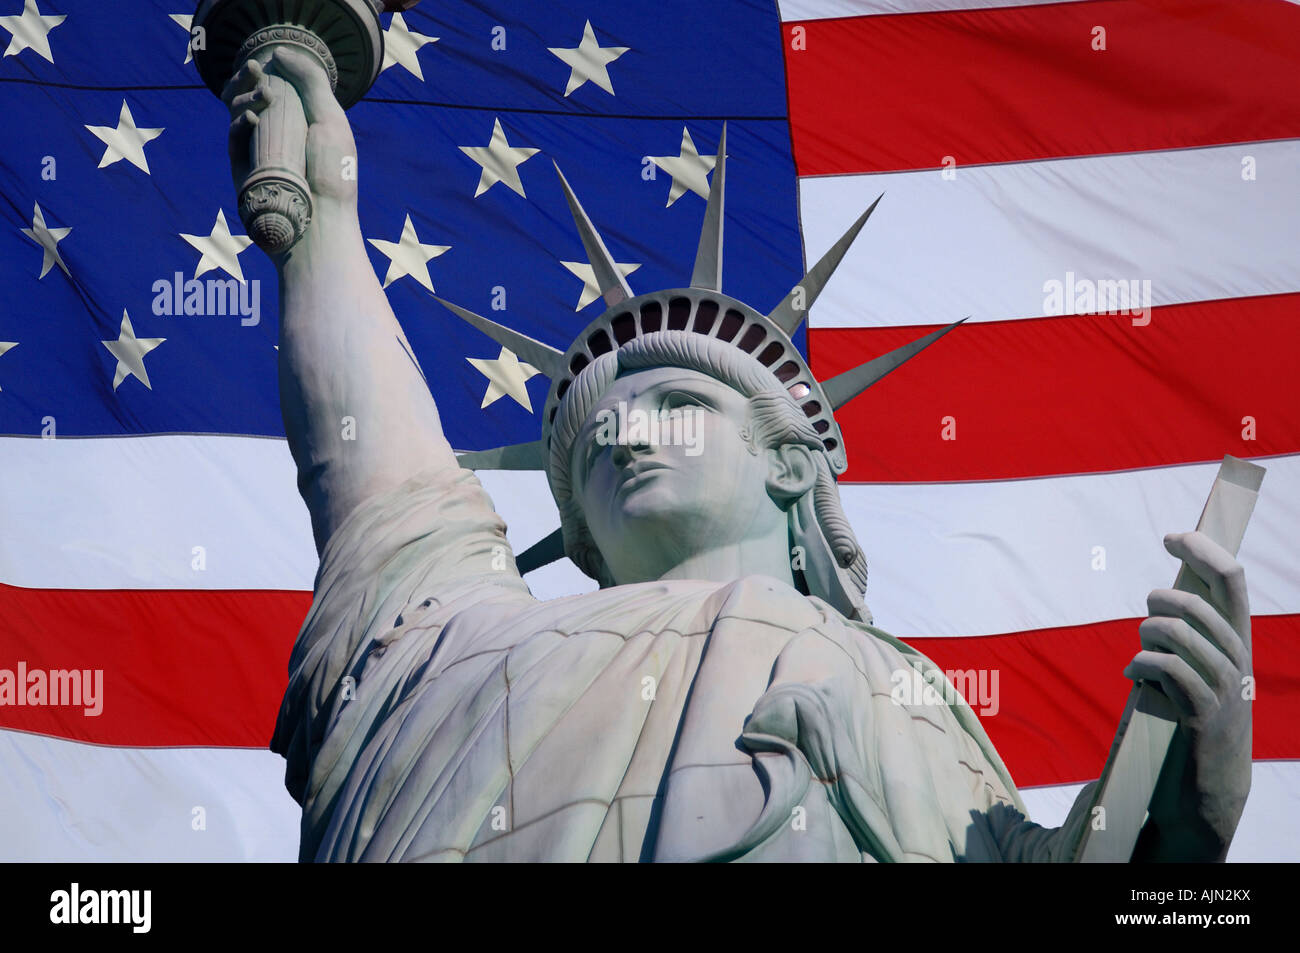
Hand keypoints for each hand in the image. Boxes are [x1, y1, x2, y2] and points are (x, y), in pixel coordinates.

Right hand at [221, 48, 358, 209]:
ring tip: (264, 93)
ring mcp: (259, 152)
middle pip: (250, 96)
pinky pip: (234, 139)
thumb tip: (280, 52)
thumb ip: (311, 82)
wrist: (321, 222)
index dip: (268, 71)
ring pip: (237, 112)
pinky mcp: (243, 169)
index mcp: (301, 123)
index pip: (277, 88)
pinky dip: (239, 123)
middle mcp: (278, 136)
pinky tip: (251, 118)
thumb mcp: (330, 119)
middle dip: (248, 78)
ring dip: (244, 95)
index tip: (267, 60)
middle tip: (255, 68)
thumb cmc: (332, 175)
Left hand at [1126, 530, 1252, 859]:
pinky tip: (1134, 676)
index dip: (1203, 549)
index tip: (1171, 535)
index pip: (1232, 580)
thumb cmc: (1189, 719)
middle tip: (1147, 621)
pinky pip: (1166, 669)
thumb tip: (1161, 595)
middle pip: (1198, 602)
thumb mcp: (1195, 670)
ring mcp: (1224, 688)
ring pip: (1177, 632)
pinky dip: (1141, 665)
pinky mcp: (1203, 714)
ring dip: (1147, 636)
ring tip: (1141, 654)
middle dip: (1160, 600)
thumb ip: (1185, 636)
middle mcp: (1238, 659)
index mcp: (1237, 641)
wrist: (1206, 789)